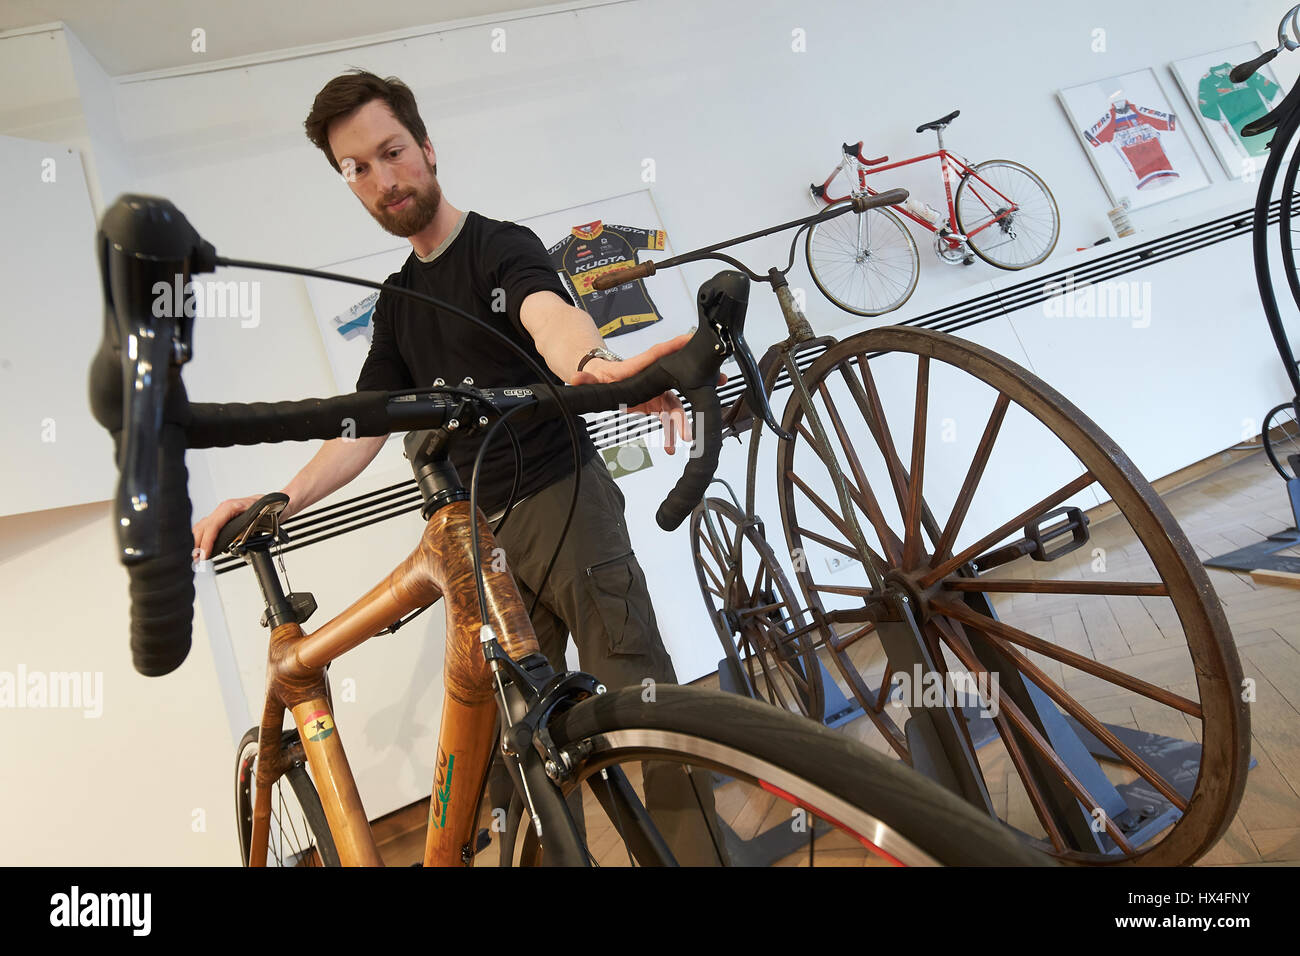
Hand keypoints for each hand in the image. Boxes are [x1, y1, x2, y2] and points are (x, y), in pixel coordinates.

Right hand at [192, 494, 264, 563]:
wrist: (273, 501)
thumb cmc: (269, 507)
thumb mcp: (259, 518)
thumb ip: (246, 528)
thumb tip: (235, 540)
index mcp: (231, 507)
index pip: (213, 526)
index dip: (207, 541)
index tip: (204, 554)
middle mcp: (224, 508)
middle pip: (203, 526)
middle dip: (197, 544)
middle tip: (195, 559)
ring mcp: (221, 512)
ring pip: (202, 526)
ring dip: (197, 541)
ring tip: (195, 556)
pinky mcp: (222, 516)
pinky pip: (207, 526)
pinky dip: (201, 537)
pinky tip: (200, 547)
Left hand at [569, 332, 726, 455]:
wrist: (604, 383)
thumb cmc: (602, 377)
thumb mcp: (593, 377)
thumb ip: (585, 379)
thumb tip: (575, 379)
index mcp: (642, 368)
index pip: (660, 354)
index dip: (675, 346)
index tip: (690, 340)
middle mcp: (656, 379)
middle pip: (676, 387)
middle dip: (692, 394)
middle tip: (699, 407)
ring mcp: (659, 392)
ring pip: (676, 407)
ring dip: (684, 421)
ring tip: (687, 437)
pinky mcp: (658, 405)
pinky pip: (668, 419)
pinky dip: (674, 431)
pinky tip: (672, 446)